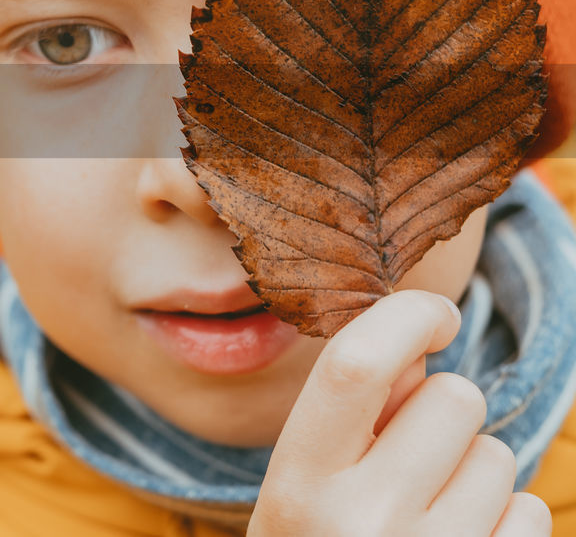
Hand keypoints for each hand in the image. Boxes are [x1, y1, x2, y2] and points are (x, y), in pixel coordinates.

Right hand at [248, 290, 551, 535]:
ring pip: (498, 455)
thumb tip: (417, 345)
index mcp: (296, 486)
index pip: (357, 368)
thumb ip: (348, 418)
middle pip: (452, 398)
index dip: (406, 318)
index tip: (433, 315)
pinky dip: (506, 522)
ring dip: (474, 471)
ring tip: (429, 515)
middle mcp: (361, 525)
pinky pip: (532, 514)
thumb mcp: (299, 492)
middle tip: (411, 457)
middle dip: (442, 411)